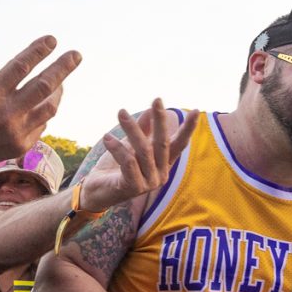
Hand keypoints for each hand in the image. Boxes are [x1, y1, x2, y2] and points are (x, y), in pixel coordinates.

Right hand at [0, 27, 80, 171]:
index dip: (38, 51)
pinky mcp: (22, 146)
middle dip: (63, 68)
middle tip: (76, 55)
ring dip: (59, 90)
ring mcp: (16, 132)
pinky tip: (43, 101)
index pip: (21, 67)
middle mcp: (5, 114)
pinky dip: (45, 109)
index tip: (52, 40)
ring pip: (50, 107)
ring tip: (62, 79)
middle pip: (44, 86)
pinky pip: (43, 123)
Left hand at [80, 100, 199, 211]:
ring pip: (144, 150)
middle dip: (160, 120)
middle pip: (163, 143)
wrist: (96, 191)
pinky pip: (128, 162)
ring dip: (132, 128)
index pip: (178, 144)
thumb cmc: (114, 168)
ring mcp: (149, 183)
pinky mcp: (134, 188)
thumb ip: (142, 130)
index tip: (196, 111)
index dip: (187, 129)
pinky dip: (117, 147)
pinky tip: (107, 138)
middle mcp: (160, 174)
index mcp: (163, 164)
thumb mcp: (129, 145)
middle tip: (157, 100)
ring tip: (121, 112)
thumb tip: (150, 110)